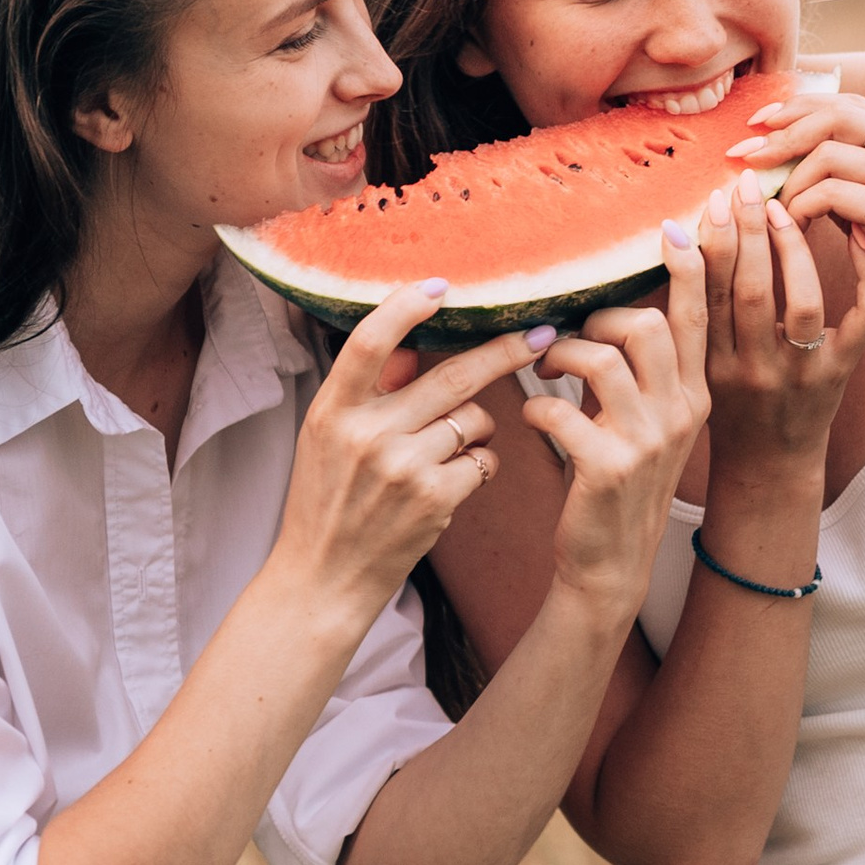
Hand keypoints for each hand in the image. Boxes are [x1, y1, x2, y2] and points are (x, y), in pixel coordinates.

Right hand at [273, 281, 550, 616]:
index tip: (440, 285)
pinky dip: (481, 464)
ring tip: (447, 450)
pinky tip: (456, 480)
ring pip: (475, 419)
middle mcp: (366, 434)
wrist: (323, 579)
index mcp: (332, 410)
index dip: (405, 307)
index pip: (367, 341)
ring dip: (478, 427)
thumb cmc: (327, 501)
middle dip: (503, 352)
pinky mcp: (434, 499)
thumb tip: (414, 345)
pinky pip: (484, 460)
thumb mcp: (329, 438)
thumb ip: (371, 391)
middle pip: (451, 375)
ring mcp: (402, 467)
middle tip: (540, 334)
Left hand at [522, 221, 712, 611]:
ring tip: (547, 370)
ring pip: (601, 360)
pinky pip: (561, 409)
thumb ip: (640, 374)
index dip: (691, 269)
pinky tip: (535, 418)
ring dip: (562, 355)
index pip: (697, 318)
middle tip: (575, 336)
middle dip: (600, 319)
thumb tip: (613, 316)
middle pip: (648, 327)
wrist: (612, 563)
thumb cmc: (619, 481)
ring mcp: (646, 442)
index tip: (677, 227)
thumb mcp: (648, 425)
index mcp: (693, 397)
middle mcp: (679, 413)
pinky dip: (538, 405)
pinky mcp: (606, 467)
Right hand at [695, 164, 864, 462]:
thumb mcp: (691, 369)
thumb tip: (671, 235)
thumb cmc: (726, 406)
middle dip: (745, 231)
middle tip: (743, 184)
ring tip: (783, 206)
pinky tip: (855, 235)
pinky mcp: (841, 374)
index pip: (702, 297)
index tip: (706, 200)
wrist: (769, 466)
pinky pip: (862, 320)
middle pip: (748, 291)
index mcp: (710, 367)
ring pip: (800, 301)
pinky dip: (864, 275)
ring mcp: (800, 374)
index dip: (704, 245)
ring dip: (792, 247)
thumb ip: (682, 314)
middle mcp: (753, 371)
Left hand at [730, 92, 864, 362]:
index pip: (850, 104)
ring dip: (789, 181)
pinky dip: (800, 209)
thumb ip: (851, 183)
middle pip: (837, 115)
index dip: (800, 108)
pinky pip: (830, 195)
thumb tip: (789, 159)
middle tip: (745, 154)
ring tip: (774, 211)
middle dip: (783, 131)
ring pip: (827, 155)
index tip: (760, 124)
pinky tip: (793, 230)